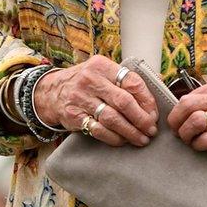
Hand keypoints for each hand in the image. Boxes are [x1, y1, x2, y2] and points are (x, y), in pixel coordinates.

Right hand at [33, 55, 158, 146]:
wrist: (50, 91)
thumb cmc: (84, 83)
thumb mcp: (102, 72)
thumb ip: (124, 79)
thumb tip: (156, 89)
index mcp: (102, 66)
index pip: (132, 83)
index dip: (147, 101)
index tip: (154, 114)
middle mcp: (91, 80)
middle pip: (124, 102)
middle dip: (141, 119)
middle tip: (151, 130)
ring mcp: (80, 98)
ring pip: (112, 118)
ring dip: (130, 132)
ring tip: (141, 139)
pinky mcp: (73, 116)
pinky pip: (98, 130)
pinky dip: (113, 138)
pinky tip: (122, 141)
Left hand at [167, 74, 206, 155]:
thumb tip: (193, 105)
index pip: (189, 95)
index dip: (179, 109)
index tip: (178, 117)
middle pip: (186, 106)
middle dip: (176, 120)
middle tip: (176, 130)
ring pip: (193, 123)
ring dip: (185, 134)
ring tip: (189, 139)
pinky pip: (205, 141)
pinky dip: (198, 145)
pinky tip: (200, 146)